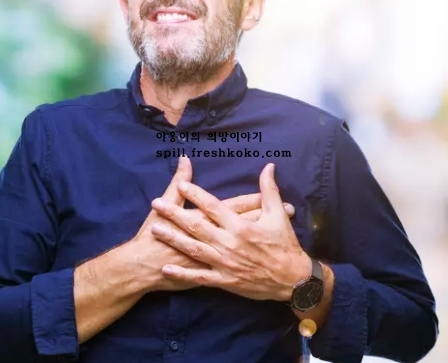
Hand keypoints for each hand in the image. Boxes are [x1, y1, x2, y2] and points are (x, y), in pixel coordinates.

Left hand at [150, 163, 309, 300]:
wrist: (292, 280)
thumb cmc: (285, 245)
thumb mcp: (279, 215)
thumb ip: (269, 190)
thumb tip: (268, 166)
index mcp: (241, 226)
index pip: (213, 207)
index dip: (196, 195)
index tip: (181, 186)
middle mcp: (229, 243)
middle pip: (196, 226)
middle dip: (174, 214)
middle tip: (155, 204)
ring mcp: (224, 263)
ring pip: (193, 249)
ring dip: (173, 239)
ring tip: (155, 229)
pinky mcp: (224, 280)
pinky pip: (199, 277)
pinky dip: (182, 274)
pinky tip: (165, 269)